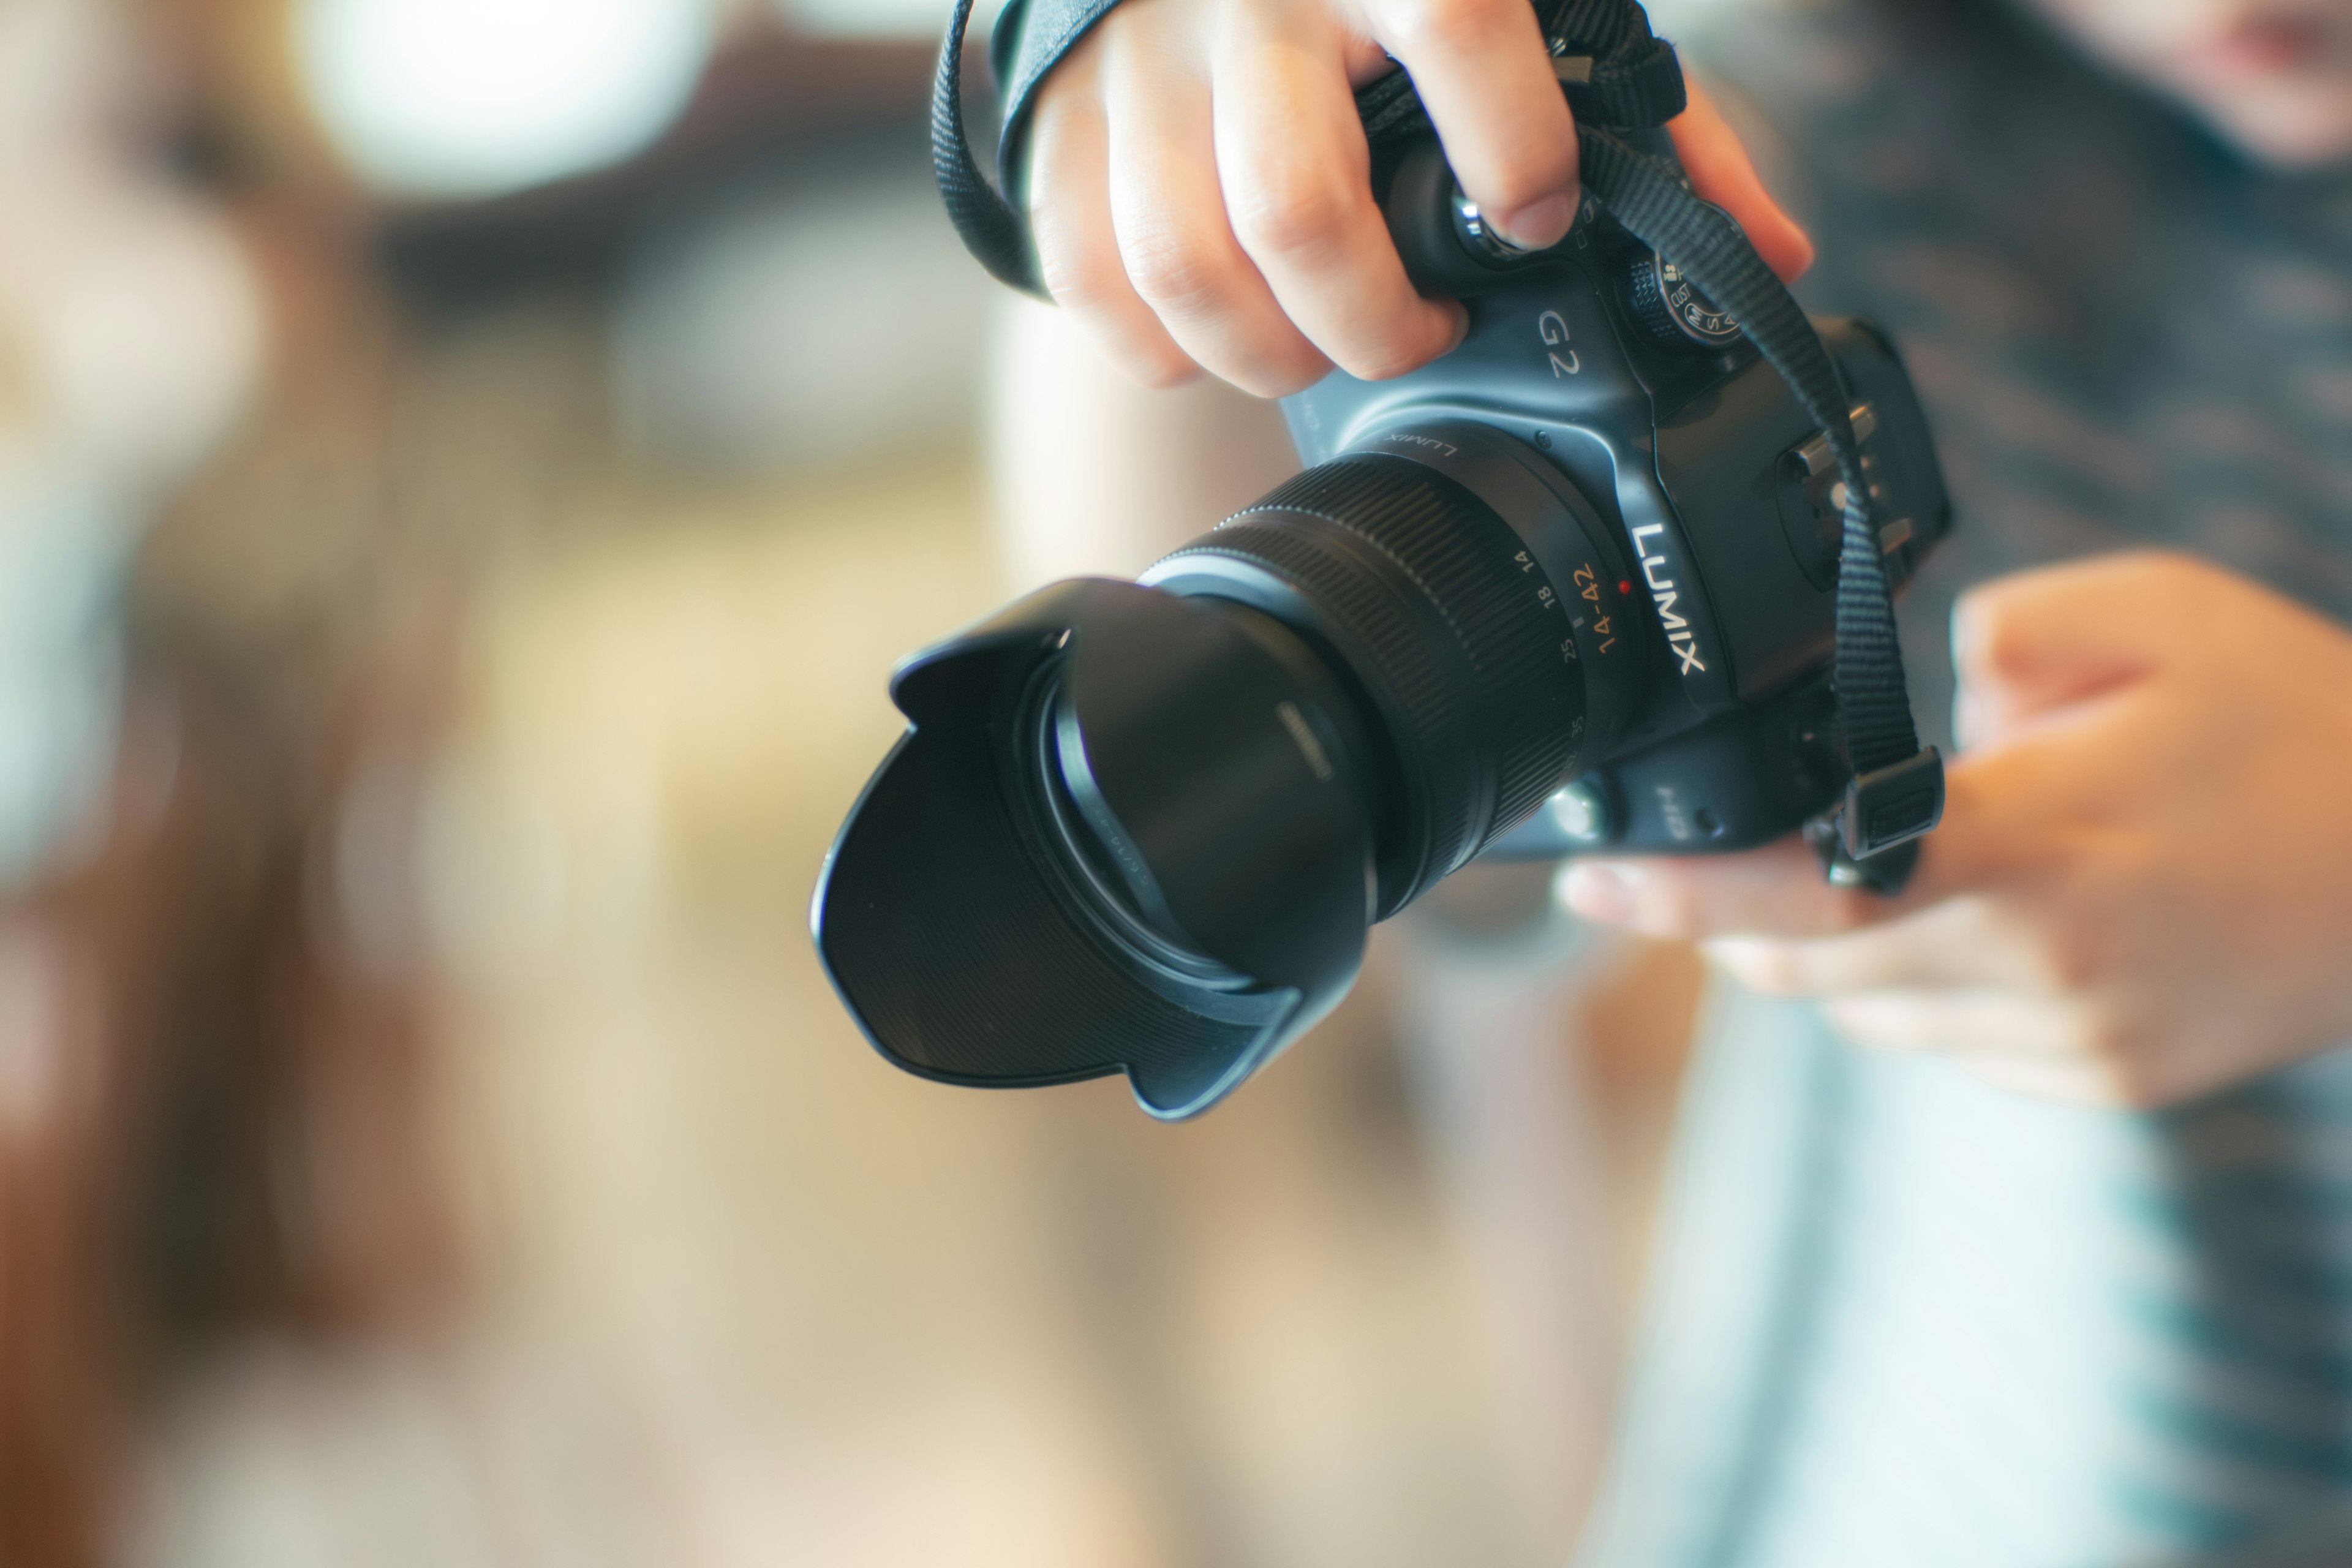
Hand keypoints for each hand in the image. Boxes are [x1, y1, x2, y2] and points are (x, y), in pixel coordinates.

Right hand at [1025, 0, 1815, 395]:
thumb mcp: (1531, 10)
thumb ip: (1658, 121)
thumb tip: (1769, 255)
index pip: (1460, 25)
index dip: (1513, 153)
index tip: (1535, 216)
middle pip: (1293, 208)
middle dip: (1373, 324)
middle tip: (1422, 334)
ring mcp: (1136, 64)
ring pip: (1180, 266)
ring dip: (1265, 356)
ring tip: (1319, 348)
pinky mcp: (1052, 125)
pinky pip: (1090, 284)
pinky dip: (1158, 350)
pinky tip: (1218, 336)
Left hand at [1560, 552, 2351, 1107]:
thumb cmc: (2298, 721)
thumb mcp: (2150, 613)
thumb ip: (1995, 639)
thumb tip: (1905, 704)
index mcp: (2040, 844)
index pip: (1814, 883)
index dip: (1682, 888)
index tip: (1590, 875)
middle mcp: (2045, 963)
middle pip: (1812, 963)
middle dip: (1731, 916)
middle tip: (1691, 861)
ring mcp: (2076, 1039)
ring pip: (1870, 1011)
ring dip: (1824, 950)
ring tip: (1842, 873)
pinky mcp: (2105, 1080)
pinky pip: (1949, 1041)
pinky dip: (1914, 985)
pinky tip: (1958, 920)